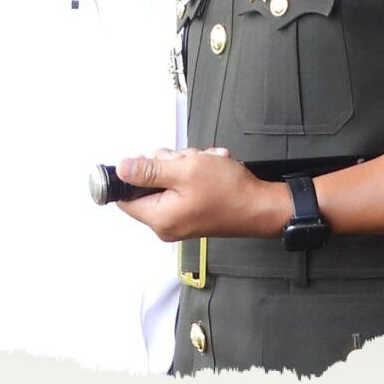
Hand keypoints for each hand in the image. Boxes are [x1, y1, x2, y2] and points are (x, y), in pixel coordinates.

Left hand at [108, 147, 291, 241]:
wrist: (261, 205)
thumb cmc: (228, 192)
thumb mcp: (184, 171)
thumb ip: (148, 170)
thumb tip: (121, 169)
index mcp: (159, 217)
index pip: (125, 198)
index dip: (133, 174)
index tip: (149, 161)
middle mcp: (167, 223)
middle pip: (149, 184)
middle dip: (167, 164)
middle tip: (187, 161)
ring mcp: (181, 218)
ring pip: (169, 180)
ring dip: (186, 164)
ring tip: (205, 163)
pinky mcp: (193, 212)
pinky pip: (184, 186)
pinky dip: (196, 173)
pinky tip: (212, 168)